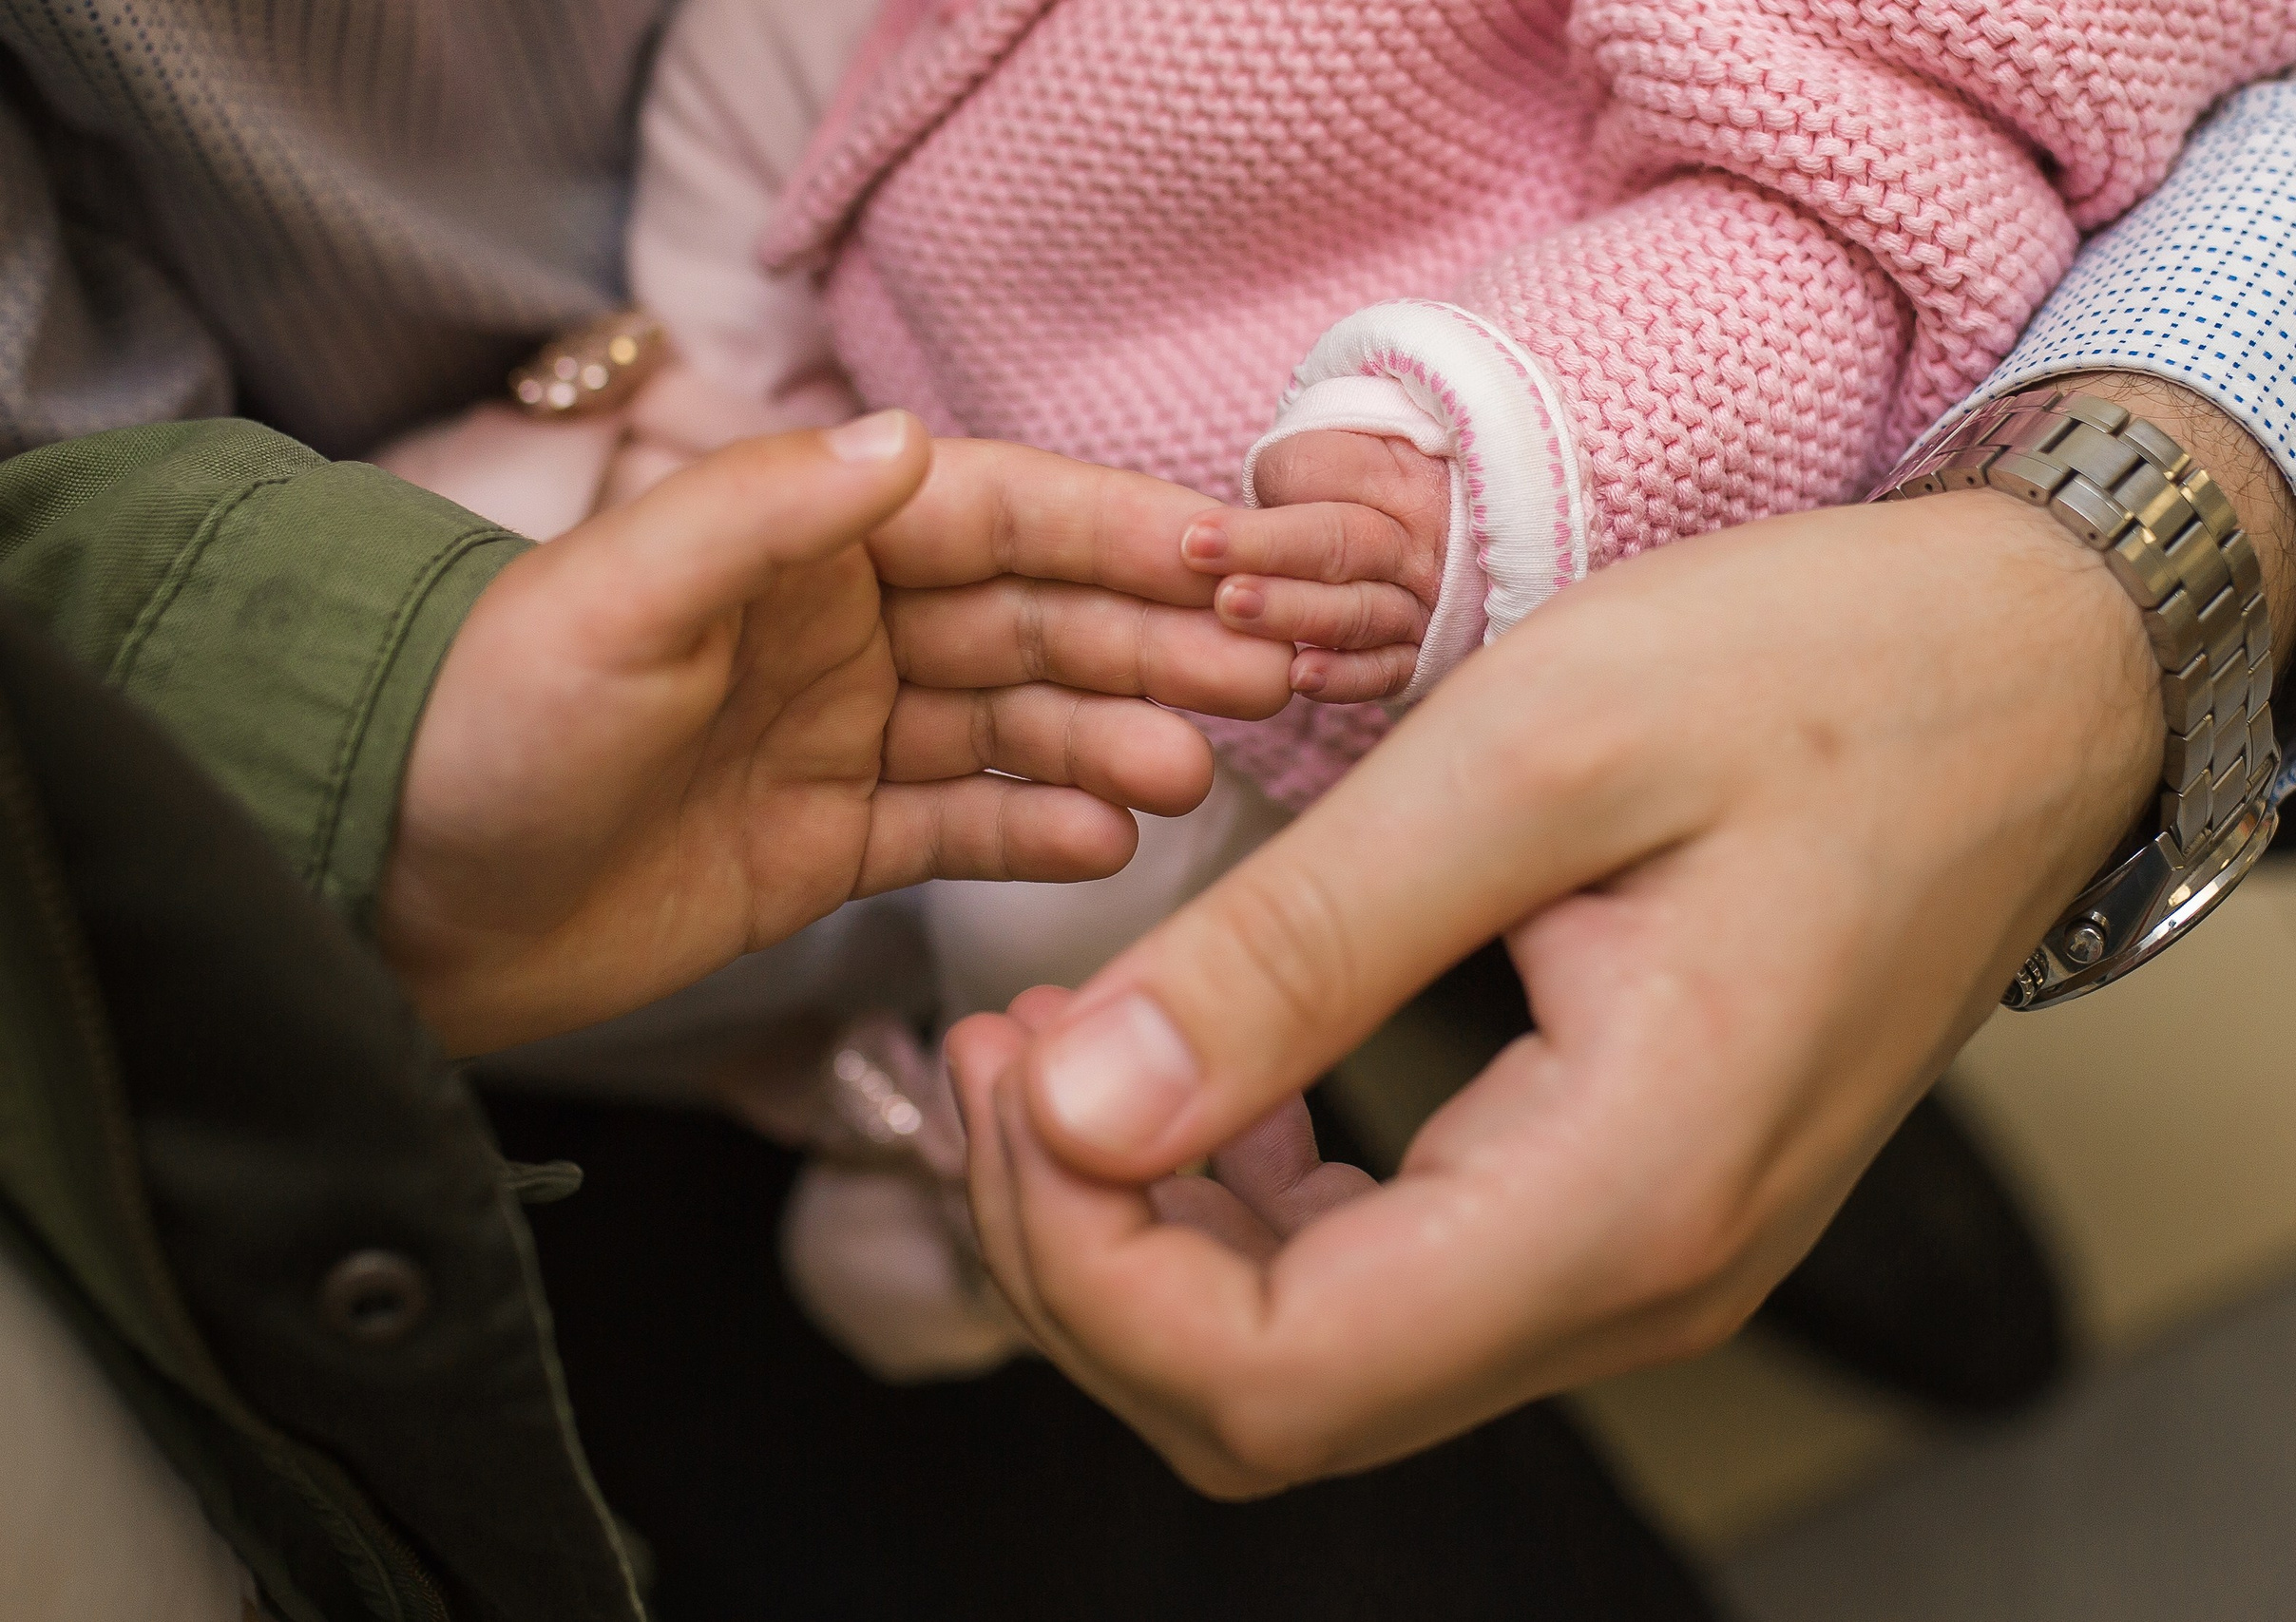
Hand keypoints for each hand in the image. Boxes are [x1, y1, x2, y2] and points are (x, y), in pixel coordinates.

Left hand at [381, 414, 1291, 1054]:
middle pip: (1029, 624)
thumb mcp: (617, 597)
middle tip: (1262, 679)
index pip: (990, 518)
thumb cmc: (486, 723)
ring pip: (1013, 727)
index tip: (1225, 557)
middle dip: (1148, 643)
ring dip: (1110, 740)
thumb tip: (911, 439)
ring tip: (1193, 771)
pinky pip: (957, 829)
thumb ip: (767, 513)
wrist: (388, 892)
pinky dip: (1034, 833)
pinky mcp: (826, 847)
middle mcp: (839, 633)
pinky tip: (1111, 840)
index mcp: (799, 547)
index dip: (1112, 532)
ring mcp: (842, 742)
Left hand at [945, 378, 2295, 1494]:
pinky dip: (1251, 1212)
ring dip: (1152, 1238)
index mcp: (1622, 1192)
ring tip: (1059, 1054)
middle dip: (1082, 1257)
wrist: (2031, 676)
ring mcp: (1639, 1260)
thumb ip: (1295, 948)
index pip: (1264, 1374)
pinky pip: (1388, 1285)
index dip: (1077, 1261)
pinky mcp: (1625, 1207)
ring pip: (1313, 1362)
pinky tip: (1202, 1077)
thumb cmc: (1820, 677)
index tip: (1004, 1069)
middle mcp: (1637, 1280)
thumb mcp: (1526, 760)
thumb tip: (1076, 1102)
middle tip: (998, 1056)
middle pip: (1268, 1402)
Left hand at [1180, 429, 1450, 703]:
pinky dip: (1346, 677)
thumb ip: (1292, 479)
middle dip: (1271, 556)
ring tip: (1234, 612)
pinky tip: (1299, 677)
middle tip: (1210, 572)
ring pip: (1361, 611)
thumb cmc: (1342, 493)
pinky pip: (1386, 670)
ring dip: (1297, 615)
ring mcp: (1415, 603)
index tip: (1195, 537)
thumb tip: (1235, 522)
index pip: (1327, 484)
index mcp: (1389, 478)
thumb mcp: (1322, 460)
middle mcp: (1409, 543)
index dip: (1263, 523)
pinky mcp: (1412, 656)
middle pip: (1344, 547)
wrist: (1412, 532)